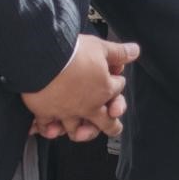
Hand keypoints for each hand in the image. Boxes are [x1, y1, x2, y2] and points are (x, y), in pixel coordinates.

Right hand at [21, 35, 138, 138]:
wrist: (44, 58)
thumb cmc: (73, 52)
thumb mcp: (100, 47)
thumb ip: (118, 52)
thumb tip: (135, 51)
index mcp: (104, 90)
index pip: (117, 88)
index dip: (117, 81)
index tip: (114, 73)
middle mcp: (88, 106)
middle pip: (105, 123)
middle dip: (112, 125)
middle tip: (113, 125)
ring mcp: (67, 112)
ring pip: (76, 131)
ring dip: (80, 132)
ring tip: (81, 131)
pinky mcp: (46, 113)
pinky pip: (47, 126)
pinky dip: (47, 129)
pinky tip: (49, 129)